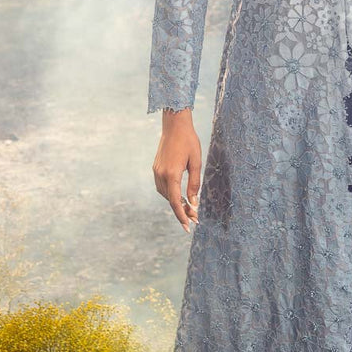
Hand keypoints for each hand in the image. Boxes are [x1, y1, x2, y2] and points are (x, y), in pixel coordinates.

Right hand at [153, 117, 201, 232]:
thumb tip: (194, 203)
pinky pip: (162, 186)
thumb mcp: (196, 162)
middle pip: (170, 200)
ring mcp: (156, 171)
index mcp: (172, 173)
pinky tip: (178, 195)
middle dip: (181, 211)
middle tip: (195, 218)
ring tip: (188, 209)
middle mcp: (161, 175)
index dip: (182, 215)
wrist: (174, 124)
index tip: (189, 226)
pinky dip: (170, 194)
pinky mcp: (155, 168)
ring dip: (175, 203)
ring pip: (165, 194)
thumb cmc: (189, 141)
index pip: (175, 201)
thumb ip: (194, 184)